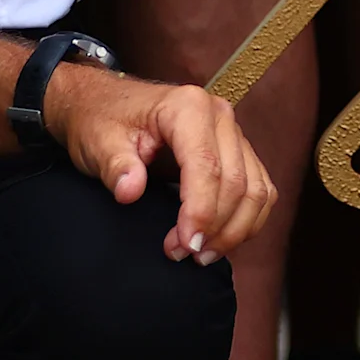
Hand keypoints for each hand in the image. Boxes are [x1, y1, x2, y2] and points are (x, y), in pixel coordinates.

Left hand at [45, 70, 276, 265]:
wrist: (107, 104)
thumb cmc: (103, 120)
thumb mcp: (99, 141)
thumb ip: (116, 166)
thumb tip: (130, 191)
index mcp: (188, 107)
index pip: (207, 165)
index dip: (200, 210)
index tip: (184, 244)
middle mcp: (220, 117)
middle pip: (236, 181)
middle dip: (216, 226)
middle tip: (184, 254)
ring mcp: (234, 133)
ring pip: (256, 189)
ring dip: (235, 229)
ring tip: (202, 254)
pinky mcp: (238, 151)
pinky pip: (260, 189)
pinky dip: (247, 219)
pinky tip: (222, 239)